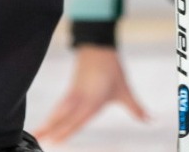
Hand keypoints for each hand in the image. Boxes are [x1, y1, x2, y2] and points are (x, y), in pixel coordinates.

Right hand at [33, 46, 147, 143]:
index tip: (55, 141)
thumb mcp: (125, 90)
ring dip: (48, 122)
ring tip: (38, 134)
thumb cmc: (112, 69)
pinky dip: (52, 114)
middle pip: (63, 117)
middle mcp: (81, 99)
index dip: (66, 131)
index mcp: (93, 100)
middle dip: (52, 130)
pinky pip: (59, 105)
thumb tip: (150, 120)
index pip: (78, 120)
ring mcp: (74, 94)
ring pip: (58, 111)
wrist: (98, 47)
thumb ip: (136, 108)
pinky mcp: (71, 90)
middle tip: (39, 140)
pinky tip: (48, 121)